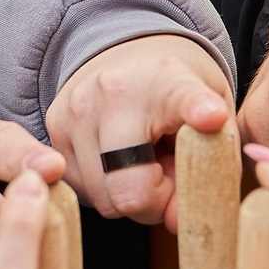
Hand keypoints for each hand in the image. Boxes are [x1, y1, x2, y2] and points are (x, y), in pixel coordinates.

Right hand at [44, 34, 230, 224]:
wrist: (126, 48)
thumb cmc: (177, 88)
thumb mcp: (215, 113)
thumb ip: (210, 165)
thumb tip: (174, 220)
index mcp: (168, 80)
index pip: (181, 99)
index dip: (197, 110)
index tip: (210, 115)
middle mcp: (113, 91)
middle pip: (132, 191)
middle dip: (157, 200)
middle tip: (169, 174)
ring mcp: (76, 110)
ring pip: (104, 199)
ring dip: (130, 193)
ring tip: (144, 160)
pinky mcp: (53, 128)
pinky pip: (83, 190)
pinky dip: (106, 185)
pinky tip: (119, 157)